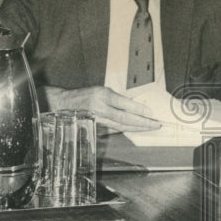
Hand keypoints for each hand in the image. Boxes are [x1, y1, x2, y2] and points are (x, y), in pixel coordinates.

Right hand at [42, 85, 161, 132]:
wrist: (64, 104)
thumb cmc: (84, 95)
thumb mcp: (101, 90)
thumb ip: (117, 99)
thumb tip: (135, 107)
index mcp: (103, 95)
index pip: (125, 104)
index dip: (139, 110)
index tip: (151, 113)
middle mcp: (100, 107)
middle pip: (125, 118)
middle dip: (142, 122)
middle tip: (156, 124)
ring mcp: (98, 119)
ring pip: (121, 125)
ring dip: (137, 127)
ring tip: (149, 127)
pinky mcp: (96, 126)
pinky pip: (114, 129)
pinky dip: (125, 129)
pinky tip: (133, 129)